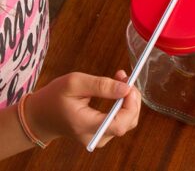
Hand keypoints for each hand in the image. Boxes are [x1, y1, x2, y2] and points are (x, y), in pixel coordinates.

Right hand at [26, 70, 140, 147]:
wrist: (42, 115)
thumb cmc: (55, 96)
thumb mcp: (75, 83)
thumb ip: (101, 85)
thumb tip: (126, 88)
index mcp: (85, 125)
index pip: (119, 124)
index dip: (131, 104)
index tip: (129, 85)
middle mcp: (95, 137)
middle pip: (128, 123)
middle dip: (132, 98)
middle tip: (125, 77)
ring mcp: (99, 137)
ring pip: (128, 121)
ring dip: (129, 99)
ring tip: (120, 79)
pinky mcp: (102, 133)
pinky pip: (121, 120)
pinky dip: (124, 104)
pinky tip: (118, 90)